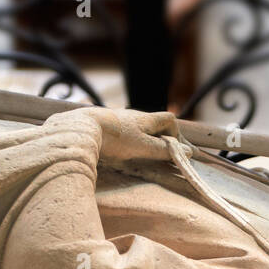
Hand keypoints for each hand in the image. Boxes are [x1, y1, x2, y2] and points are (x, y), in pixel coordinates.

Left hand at [45, 107, 182, 162]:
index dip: (176, 133)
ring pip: (138, 127)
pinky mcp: (106, 124)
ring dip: (145, 139)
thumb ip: (163, 150)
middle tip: (161, 154)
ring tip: (141, 154)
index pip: (169, 119)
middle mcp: (134, 115)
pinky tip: (121, 149)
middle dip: (161, 138)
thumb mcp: (143, 147)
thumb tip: (186, 152)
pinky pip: (124, 130)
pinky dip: (130, 139)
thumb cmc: (115, 138)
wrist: (82, 128)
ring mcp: (119, 118)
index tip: (175, 149)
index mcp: (146, 118)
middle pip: (154, 123)